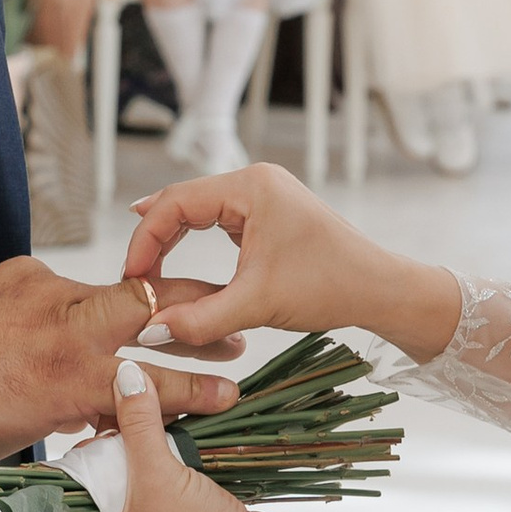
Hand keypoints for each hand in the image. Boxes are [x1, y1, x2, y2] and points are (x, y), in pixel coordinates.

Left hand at [0, 256, 237, 454]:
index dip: (198, 389)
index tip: (231, 391)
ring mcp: (46, 291)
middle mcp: (66, 330)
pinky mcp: (24, 271)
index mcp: (72, 382)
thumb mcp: (38, 429)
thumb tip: (119, 401)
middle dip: (200, 318)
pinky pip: (65, 287)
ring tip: (174, 318)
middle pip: (156, 308)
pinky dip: (71, 306)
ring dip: (140, 309)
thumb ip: (85, 408)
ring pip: (111, 295)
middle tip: (234, 330)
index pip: (155, 384)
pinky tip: (64, 323)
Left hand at [79, 357, 270, 511]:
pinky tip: (173, 435)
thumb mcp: (158, 476)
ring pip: (137, 483)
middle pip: (106, 486)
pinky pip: (163, 487)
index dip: (85, 460)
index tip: (97, 426)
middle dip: (118, 450)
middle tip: (125, 417)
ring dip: (146, 453)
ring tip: (150, 420)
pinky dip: (168, 463)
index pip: (75, 499)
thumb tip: (126, 376)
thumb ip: (138, 424)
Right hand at [122, 159, 459, 361]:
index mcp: (252, 186)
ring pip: (199, 210)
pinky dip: (194, 241)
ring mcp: (264, 195)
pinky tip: (174, 257)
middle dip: (153, 238)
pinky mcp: (270, 214)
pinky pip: (218, 220)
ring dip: (171, 239)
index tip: (130, 276)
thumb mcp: (258, 304)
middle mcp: (256, 181)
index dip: (145, 239)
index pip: (175, 201)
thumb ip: (200, 320)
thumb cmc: (330, 286)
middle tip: (131, 276)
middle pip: (182, 200)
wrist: (380, 289)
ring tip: (144, 270)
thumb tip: (150, 330)